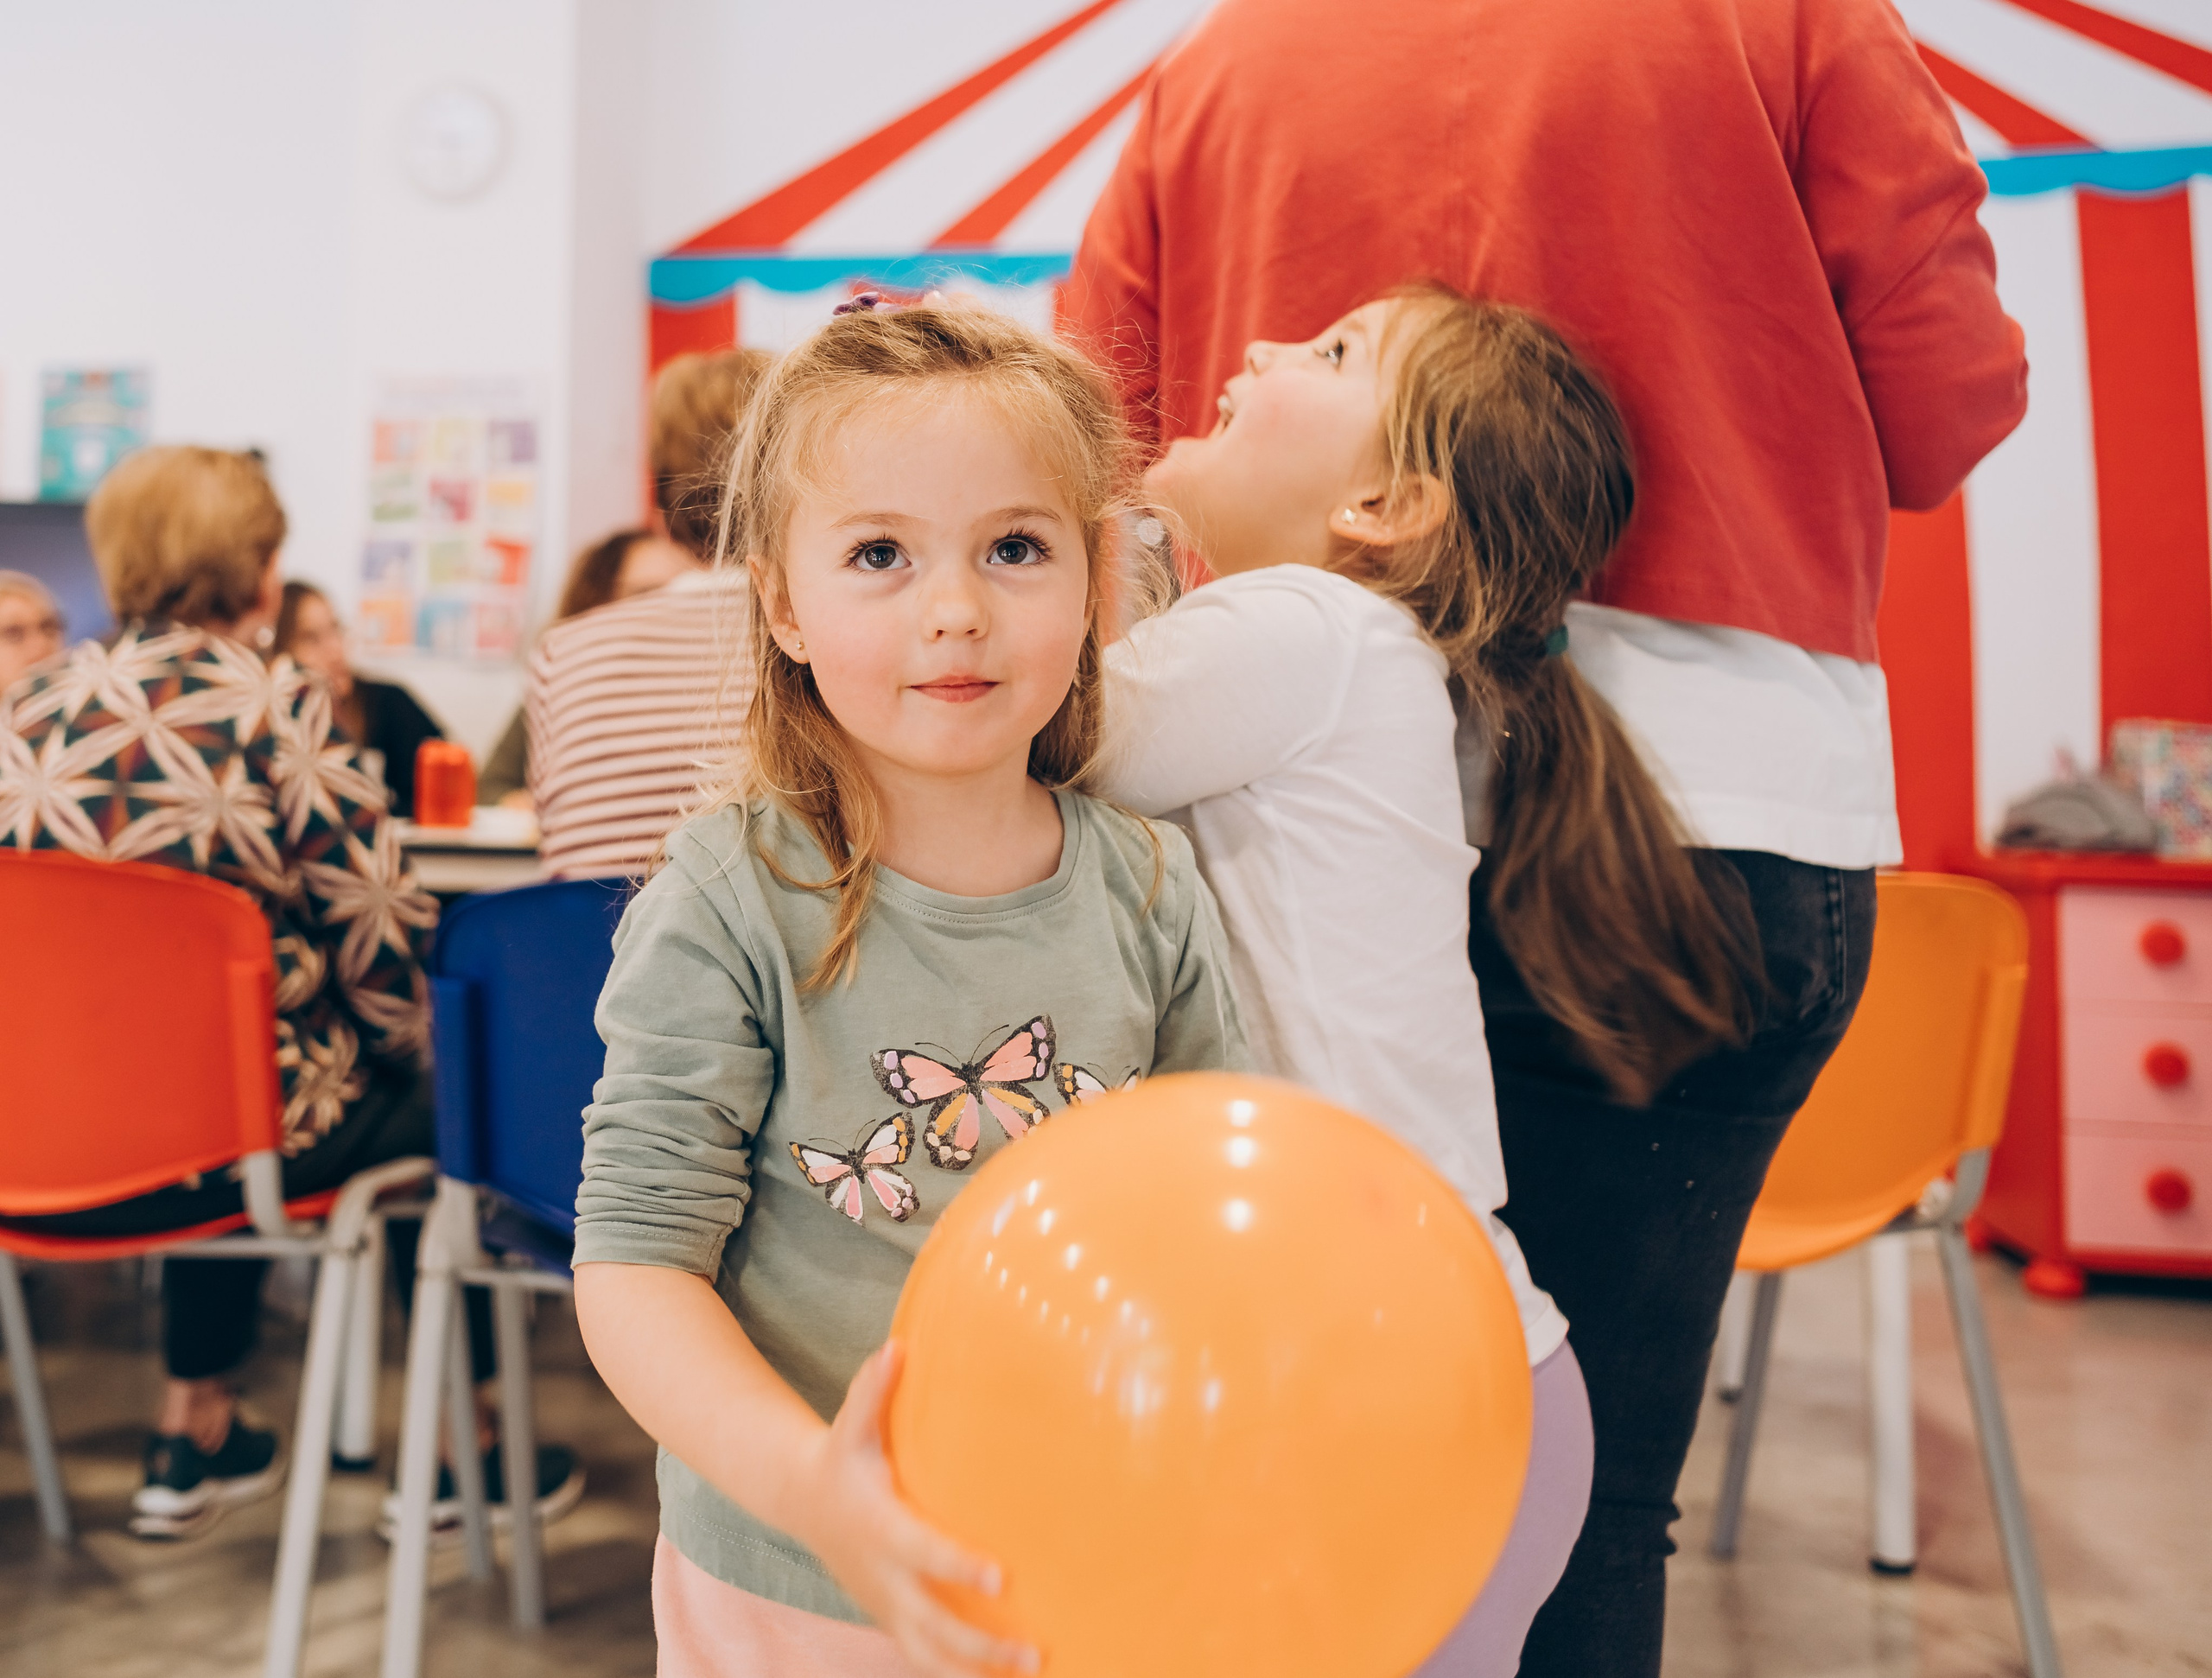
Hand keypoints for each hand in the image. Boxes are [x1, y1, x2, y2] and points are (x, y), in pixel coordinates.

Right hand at [794, 1342, 1038, 1677]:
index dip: (960, 1567)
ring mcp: (888, 1604)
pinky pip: (926, 1655)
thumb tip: (895, 1347)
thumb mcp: (851, 1424)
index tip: (1002, 1577)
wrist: (803, 1502)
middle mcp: (884, 1577)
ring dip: (976, 1670)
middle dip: (980, 1644)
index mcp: (882, 1528)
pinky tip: (1005, 1677)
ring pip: (930, 1653)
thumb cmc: (842, 1458)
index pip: (925, 1553)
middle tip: (1033, 1652)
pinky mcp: (893, 1617)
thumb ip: (872, 1389)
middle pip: (933, 1624)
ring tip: (1032, 1671)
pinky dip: (960, 1673)